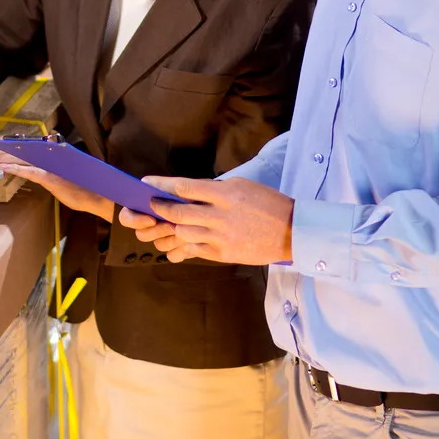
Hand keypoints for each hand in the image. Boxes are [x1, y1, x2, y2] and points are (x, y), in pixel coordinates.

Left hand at [0, 144, 115, 221]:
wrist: (96, 196)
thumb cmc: (79, 188)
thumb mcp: (58, 177)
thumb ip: (44, 170)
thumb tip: (34, 162)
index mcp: (48, 155)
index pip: (21, 147)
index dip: (3, 146)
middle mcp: (47, 156)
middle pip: (16, 150)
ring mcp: (49, 166)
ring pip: (19, 158)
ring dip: (0, 158)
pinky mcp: (50, 178)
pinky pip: (29, 172)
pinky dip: (14, 168)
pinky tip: (1, 168)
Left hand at [122, 177, 294, 265]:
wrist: (292, 231)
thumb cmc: (268, 204)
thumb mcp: (243, 186)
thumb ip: (216, 189)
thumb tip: (191, 191)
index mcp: (225, 194)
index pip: (185, 187)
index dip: (162, 185)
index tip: (147, 183)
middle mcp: (219, 215)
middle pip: (178, 212)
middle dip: (159, 208)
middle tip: (150, 205)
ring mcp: (220, 237)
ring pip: (183, 232)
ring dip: (169, 228)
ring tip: (162, 225)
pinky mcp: (223, 254)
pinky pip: (195, 250)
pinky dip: (183, 247)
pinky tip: (176, 245)